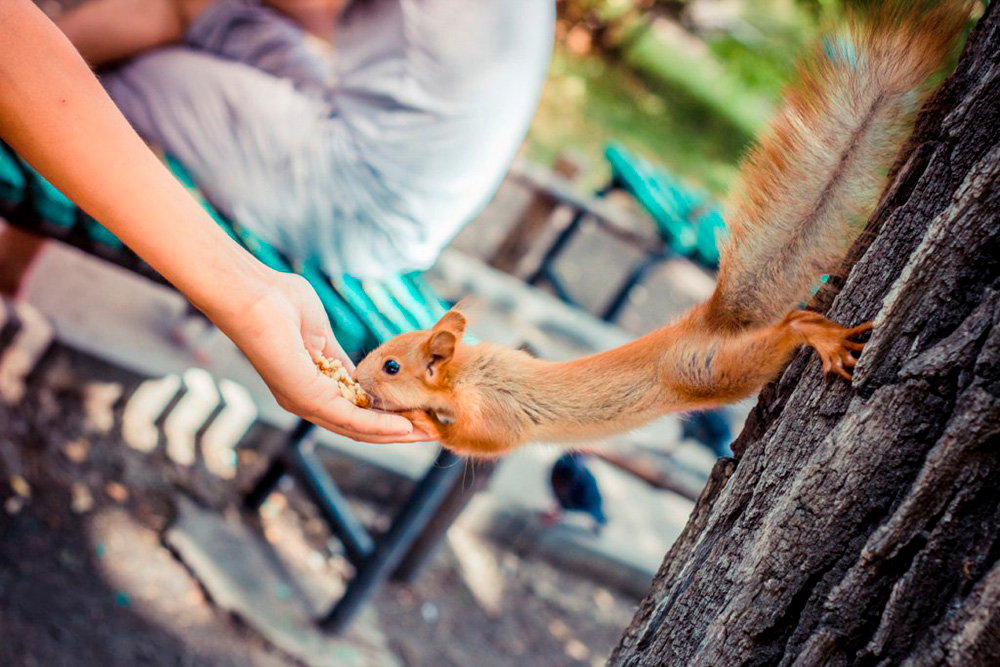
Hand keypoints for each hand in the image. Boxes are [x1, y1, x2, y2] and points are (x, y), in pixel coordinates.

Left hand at [212, 271, 433, 442]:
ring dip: (393, 434)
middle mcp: (305, 400)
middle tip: (428, 432)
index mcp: (308, 384)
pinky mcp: (307, 397)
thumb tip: (362, 374)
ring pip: (357, 428)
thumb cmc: (280, 302)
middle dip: (394, 431)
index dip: (385, 414)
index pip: (352, 409)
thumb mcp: (321, 335)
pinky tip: (403, 427)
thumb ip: (341, 358)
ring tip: (424, 434)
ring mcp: (304, 401)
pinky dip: (379, 426)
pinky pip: (350, 419)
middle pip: (358, 426)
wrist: (254, 294)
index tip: (415, 413)